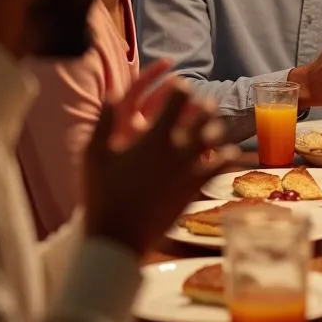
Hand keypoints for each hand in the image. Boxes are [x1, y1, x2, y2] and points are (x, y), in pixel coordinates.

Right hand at [83, 61, 239, 255]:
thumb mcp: (94, 154)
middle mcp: (178, 148)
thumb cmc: (102, 193)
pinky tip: (228, 153)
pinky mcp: (196, 187)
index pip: (178, 98)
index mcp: (154, 136)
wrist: (119, 235)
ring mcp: (190, 168)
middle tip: (204, 105)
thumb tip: (112, 92)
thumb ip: (104, 120)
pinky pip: (220, 165)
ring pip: (216, 138)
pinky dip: (227, 156)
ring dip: (216, 129)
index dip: (180, 88)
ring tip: (214, 127)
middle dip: (205, 107)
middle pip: (205, 116)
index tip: (179, 86)